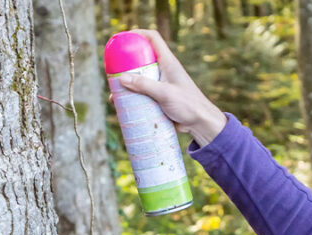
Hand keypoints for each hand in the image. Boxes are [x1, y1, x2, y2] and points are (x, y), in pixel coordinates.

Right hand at [113, 29, 226, 145]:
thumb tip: (122, 78)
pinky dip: (132, 96)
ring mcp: (161, 83)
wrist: (200, 123)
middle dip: (125, 63)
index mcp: (168, 62)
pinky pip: (142, 92)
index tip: (122, 38)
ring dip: (127, 83)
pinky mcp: (159, 96)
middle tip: (111, 70)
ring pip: (139, 78)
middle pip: (141, 58)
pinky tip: (122, 105)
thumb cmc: (188, 104)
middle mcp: (163, 69)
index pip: (153, 38)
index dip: (138, 33)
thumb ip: (144, 85)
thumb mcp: (164, 93)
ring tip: (113, 93)